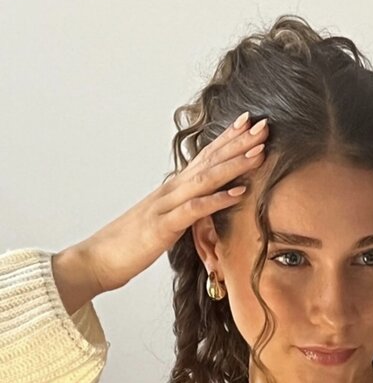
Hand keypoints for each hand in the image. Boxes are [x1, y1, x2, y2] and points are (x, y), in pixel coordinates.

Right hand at [79, 112, 269, 294]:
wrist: (98, 260)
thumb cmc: (129, 245)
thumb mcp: (163, 224)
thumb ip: (182, 211)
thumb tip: (198, 206)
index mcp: (172, 189)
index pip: (203, 157)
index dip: (226, 139)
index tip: (249, 122)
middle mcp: (170, 191)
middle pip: (208, 161)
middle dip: (238, 143)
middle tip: (265, 125)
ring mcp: (166, 206)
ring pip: (205, 179)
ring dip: (234, 164)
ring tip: (259, 152)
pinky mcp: (163, 227)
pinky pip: (194, 210)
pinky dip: (218, 200)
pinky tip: (240, 192)